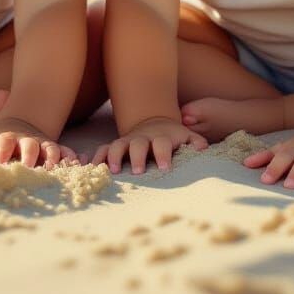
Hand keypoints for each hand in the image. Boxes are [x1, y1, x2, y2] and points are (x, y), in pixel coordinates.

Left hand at [0, 117, 81, 168]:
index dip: (1, 153)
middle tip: (28, 169)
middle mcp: (26, 140)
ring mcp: (42, 144)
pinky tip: (77, 166)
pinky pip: (66, 152)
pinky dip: (72, 158)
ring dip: (53, 159)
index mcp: (6, 137)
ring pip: (50, 149)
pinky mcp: (54, 148)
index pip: (3, 143)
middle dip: (30, 156)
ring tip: (53, 171)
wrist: (21, 122)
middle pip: (29, 146)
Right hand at [91, 116, 208, 174]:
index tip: (164, 168)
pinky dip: (96, 157)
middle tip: (138, 171)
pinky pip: (103, 149)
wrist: (155, 121)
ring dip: (114, 156)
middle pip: (138, 144)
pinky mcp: (116, 146)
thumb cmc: (173, 136)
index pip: (162, 143)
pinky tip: (90, 167)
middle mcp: (142, 138)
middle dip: (136, 156)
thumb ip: (195, 142)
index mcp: (161, 137)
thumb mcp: (186, 136)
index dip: (163, 154)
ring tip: (113, 171)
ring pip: (117, 145)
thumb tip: (203, 148)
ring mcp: (128, 141)